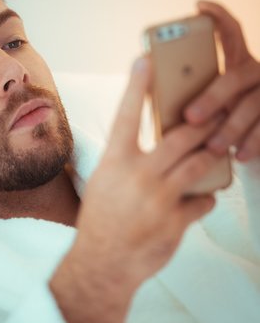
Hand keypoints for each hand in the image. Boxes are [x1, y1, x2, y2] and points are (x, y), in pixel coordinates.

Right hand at [75, 56, 219, 286]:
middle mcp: (137, 175)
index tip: (145, 58)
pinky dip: (206, 198)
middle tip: (220, 107)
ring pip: (198, 164)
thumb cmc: (101, 220)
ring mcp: (158, 199)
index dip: (136, 85)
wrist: (102, 264)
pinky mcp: (175, 222)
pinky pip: (202, 201)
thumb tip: (149, 142)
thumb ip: (126, 160)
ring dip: (212, 153)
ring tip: (220, 145)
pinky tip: (204, 197)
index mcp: (114, 162)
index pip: (126, 115)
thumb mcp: (103, 183)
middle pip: (180, 136)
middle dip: (204, 121)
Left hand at [184, 1, 259, 162]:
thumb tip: (144, 84)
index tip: (199, 6)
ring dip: (231, 127)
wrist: (248, 144)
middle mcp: (254, 72)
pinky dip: (253, 143)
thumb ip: (182, 91)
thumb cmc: (213, 120)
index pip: (231, 31)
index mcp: (234, 61)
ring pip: (252, 105)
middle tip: (191, 117)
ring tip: (212, 146)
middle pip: (235, 76)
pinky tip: (238, 155)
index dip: (219, 16)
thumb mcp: (201, 102)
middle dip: (212, 97)